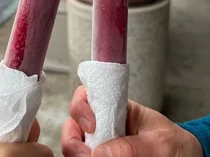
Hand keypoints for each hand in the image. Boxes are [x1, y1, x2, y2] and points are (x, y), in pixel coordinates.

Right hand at [61, 86, 202, 156]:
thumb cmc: (175, 145)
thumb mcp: (160, 142)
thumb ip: (132, 146)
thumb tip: (100, 153)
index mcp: (115, 109)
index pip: (87, 96)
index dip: (81, 107)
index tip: (91, 126)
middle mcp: (103, 124)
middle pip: (74, 123)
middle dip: (72, 137)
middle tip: (85, 154)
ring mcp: (101, 143)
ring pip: (74, 144)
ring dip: (75, 152)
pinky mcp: (102, 156)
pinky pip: (84, 156)